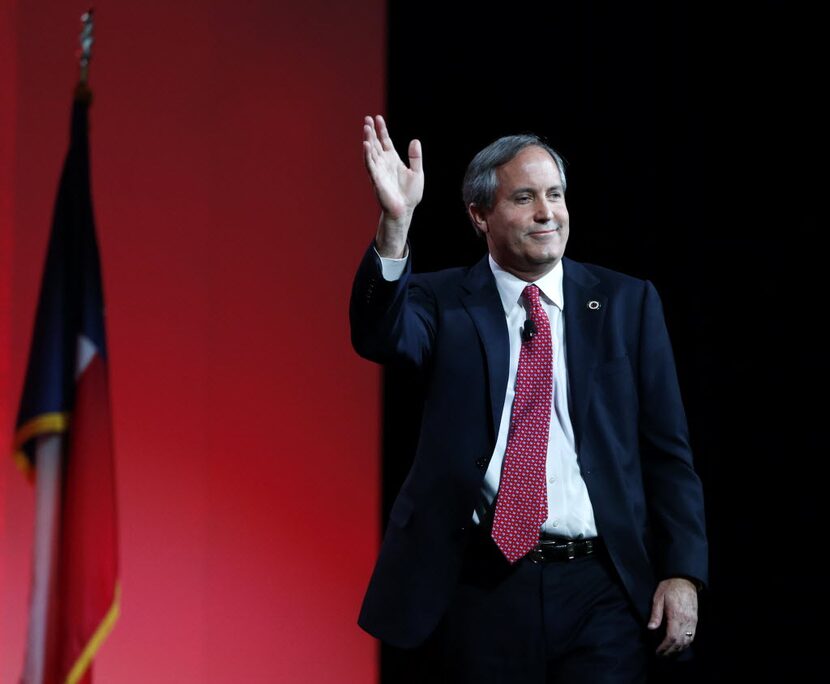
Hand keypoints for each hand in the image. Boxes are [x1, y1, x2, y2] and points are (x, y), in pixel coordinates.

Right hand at [363, 115, 423, 256]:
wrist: (405, 210)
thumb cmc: (410, 194)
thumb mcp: (417, 172)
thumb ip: (415, 157)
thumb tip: (415, 140)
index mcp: (393, 160)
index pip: (385, 141)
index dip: (381, 130)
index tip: (378, 118)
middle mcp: (384, 163)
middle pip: (375, 143)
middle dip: (371, 131)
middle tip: (367, 119)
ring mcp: (379, 170)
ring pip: (371, 152)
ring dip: (368, 139)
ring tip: (366, 127)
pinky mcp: (376, 179)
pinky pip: (370, 165)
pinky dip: (367, 154)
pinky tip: (366, 144)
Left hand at [647, 577, 698, 655]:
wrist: (684, 579)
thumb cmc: (669, 587)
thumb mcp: (658, 598)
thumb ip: (655, 614)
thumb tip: (650, 628)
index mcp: (676, 615)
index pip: (672, 637)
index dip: (664, 647)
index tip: (658, 651)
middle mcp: (686, 620)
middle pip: (680, 642)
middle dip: (670, 651)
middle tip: (661, 655)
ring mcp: (692, 621)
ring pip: (688, 641)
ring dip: (678, 649)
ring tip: (669, 653)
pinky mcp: (695, 620)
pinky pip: (692, 636)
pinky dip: (686, 643)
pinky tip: (679, 645)